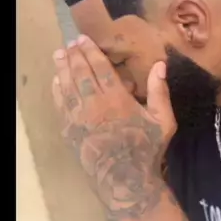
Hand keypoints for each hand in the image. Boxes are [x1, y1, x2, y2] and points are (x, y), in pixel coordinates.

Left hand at [52, 34, 176, 218]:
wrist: (125, 180)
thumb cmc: (147, 150)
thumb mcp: (163, 122)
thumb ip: (160, 92)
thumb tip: (160, 65)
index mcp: (118, 100)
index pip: (100, 69)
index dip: (91, 52)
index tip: (83, 39)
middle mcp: (95, 106)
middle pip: (81, 74)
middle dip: (75, 56)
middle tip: (71, 43)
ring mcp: (79, 119)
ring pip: (67, 87)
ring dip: (62, 68)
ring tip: (59, 54)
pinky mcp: (70, 131)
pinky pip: (60, 106)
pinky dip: (57, 91)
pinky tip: (56, 81)